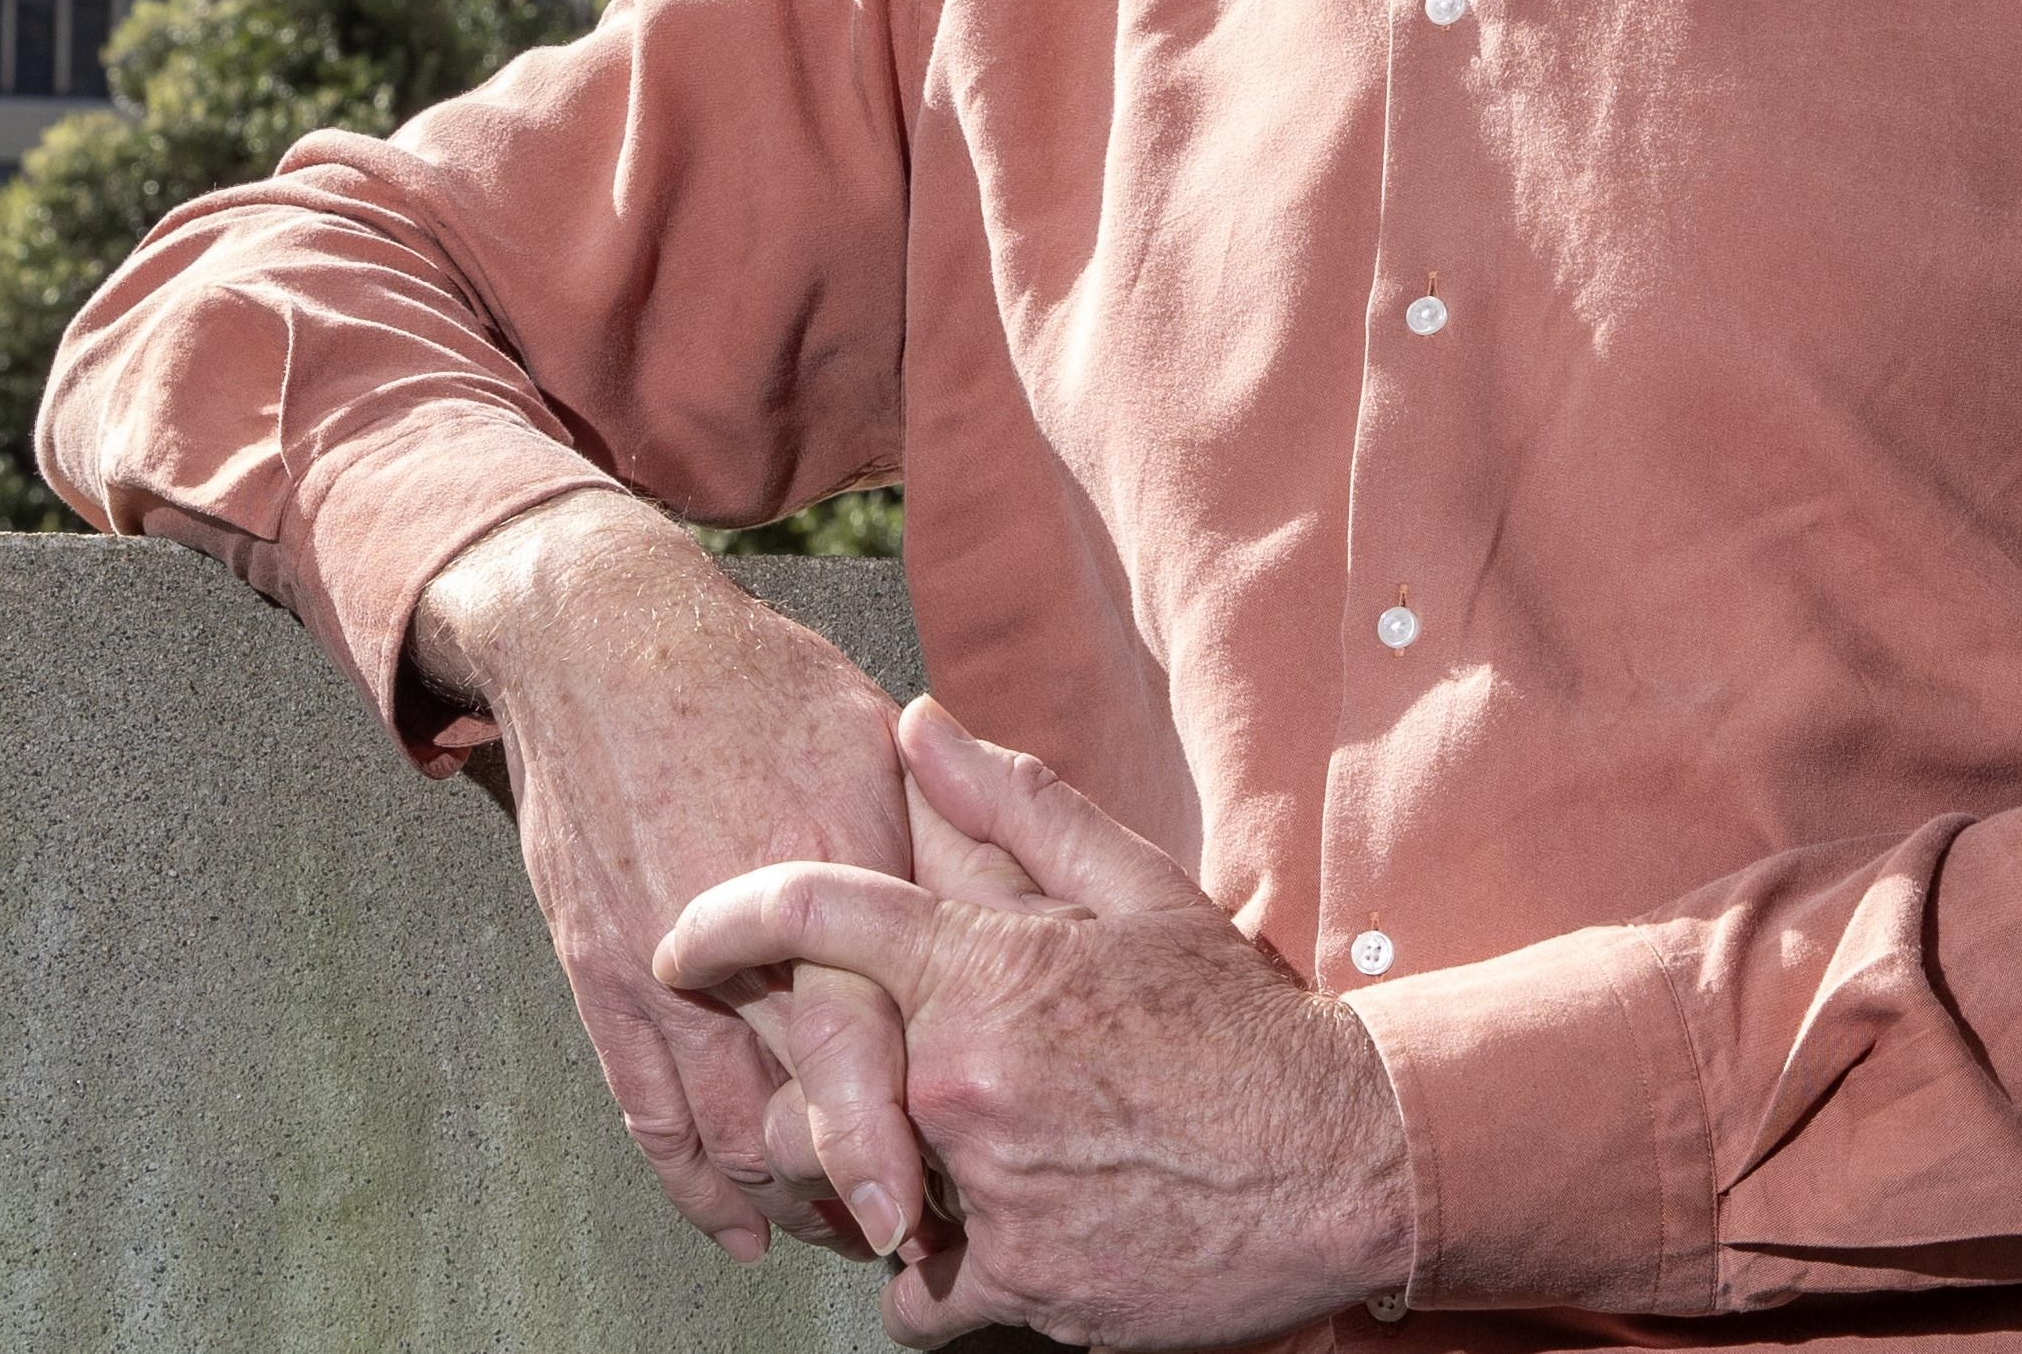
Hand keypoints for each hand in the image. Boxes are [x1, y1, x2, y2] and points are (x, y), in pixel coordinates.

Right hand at [412, 492, 930, 1262]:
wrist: (599, 642)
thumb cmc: (759, 684)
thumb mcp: (875, 744)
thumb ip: (953, 837)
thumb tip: (1039, 915)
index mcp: (819, 875)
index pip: (851, 1052)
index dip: (883, 1150)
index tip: (918, 1223)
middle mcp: (734, 936)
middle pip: (787, 1116)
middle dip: (848, 1197)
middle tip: (916, 1236)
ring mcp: (653, 962)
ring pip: (719, 1133)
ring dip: (781, 1202)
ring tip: (843, 1229)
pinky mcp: (600, 973)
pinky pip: (646, 1111)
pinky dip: (692, 1185)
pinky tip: (740, 1227)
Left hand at [658, 697, 1418, 1349]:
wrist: (1344, 1160)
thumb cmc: (1239, 1021)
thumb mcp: (1139, 893)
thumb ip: (1014, 809)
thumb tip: (918, 725)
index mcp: (982, 971)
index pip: (805, 917)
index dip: (716, 922)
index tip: (677, 944)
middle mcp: (961, 1084)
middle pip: (797, 1097)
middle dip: (809, 1101)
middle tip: (854, 1099)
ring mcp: (985, 1196)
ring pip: (856, 1204)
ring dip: (879, 1193)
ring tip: (943, 1172)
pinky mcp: (1019, 1290)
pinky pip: (918, 1299)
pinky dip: (939, 1280)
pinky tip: (990, 1240)